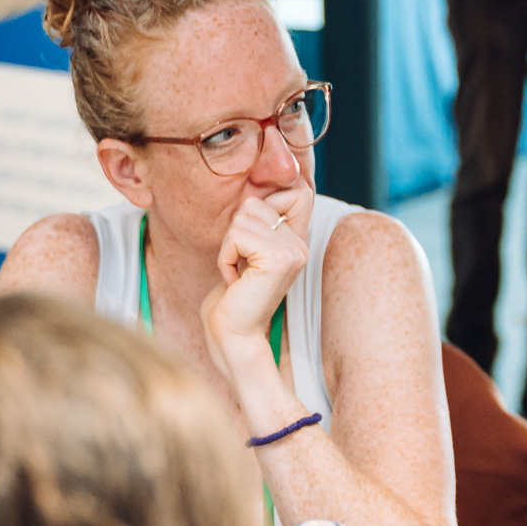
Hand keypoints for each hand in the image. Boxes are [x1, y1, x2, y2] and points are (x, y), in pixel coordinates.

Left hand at [200, 189, 310, 396]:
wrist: (233, 336)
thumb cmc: (233, 297)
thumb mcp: (248, 252)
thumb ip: (258, 223)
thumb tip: (255, 188)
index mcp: (297, 242)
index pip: (297, 192)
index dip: (266, 203)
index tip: (251, 241)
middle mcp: (300, 245)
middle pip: (255, 203)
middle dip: (235, 233)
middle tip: (240, 264)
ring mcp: (292, 252)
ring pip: (243, 217)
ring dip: (228, 246)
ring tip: (238, 273)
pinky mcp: (277, 259)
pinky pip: (236, 236)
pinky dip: (226, 257)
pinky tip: (235, 280)